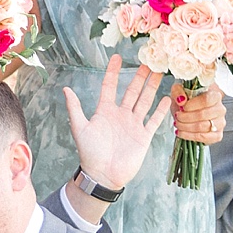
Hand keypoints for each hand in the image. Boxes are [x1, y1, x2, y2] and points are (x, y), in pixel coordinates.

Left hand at [65, 57, 167, 195]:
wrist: (103, 175)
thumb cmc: (89, 153)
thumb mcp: (80, 128)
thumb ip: (75, 108)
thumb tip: (65, 89)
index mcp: (104, 111)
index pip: (110, 86)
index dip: (113, 72)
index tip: (117, 57)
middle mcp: (120, 115)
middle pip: (132, 91)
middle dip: (139, 77)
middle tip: (148, 62)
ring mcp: (133, 124)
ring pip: (144, 101)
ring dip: (151, 88)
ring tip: (159, 73)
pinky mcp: (143, 136)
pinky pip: (153, 120)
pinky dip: (160, 110)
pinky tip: (166, 98)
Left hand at [171, 86, 226, 145]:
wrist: (191, 110)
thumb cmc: (188, 100)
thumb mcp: (180, 90)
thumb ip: (178, 91)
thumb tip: (181, 100)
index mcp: (214, 95)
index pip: (206, 100)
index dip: (192, 105)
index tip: (182, 107)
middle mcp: (220, 109)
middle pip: (203, 115)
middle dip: (186, 117)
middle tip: (177, 116)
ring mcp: (220, 123)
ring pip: (203, 127)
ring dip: (187, 127)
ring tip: (178, 124)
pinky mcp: (217, 135)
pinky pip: (205, 138)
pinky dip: (190, 136)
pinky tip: (182, 132)